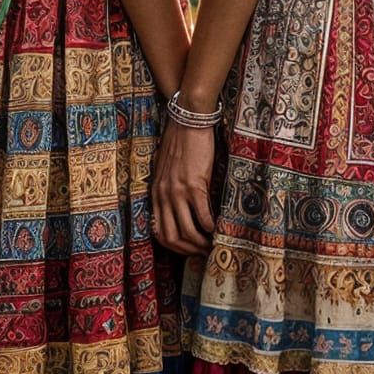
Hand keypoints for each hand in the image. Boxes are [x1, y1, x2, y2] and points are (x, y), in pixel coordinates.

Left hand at [151, 121, 216, 255]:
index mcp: (156, 193)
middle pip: (171, 237)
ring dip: (201, 244)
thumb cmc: (180, 142)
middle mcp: (164, 195)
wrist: (188, 120)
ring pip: (187, 231)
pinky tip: (218, 229)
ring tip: (213, 245)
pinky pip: (202, 215)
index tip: (188, 249)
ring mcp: (178, 191)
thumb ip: (169, 188)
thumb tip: (180, 207)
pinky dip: (210, 228)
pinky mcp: (194, 185)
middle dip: (188, 250)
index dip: (174, 246)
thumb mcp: (167, 169)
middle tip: (203, 253)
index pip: (158, 232)